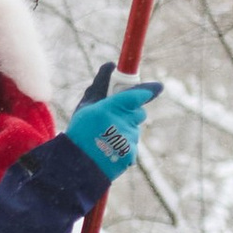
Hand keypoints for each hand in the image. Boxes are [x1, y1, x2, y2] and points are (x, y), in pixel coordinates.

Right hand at [65, 63, 163, 179]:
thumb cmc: (79, 132)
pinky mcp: (130, 155)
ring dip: (126, 130)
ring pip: (135, 129)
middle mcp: (119, 124)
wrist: (75, 167)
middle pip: (139, 112)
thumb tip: (110, 65)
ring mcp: (126, 141)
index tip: (157, 87)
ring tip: (106, 139)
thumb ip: (100, 85)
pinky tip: (110, 150)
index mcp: (107, 109)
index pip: (135, 95)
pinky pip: (133, 145)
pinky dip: (124, 147)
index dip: (148, 90)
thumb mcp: (85, 107)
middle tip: (117, 116)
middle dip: (132, 112)